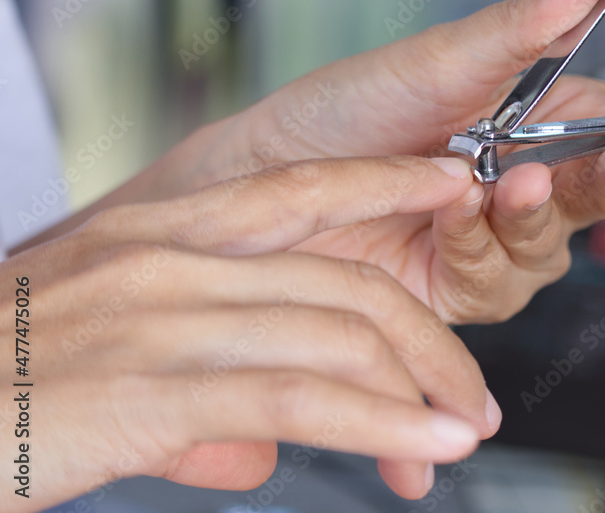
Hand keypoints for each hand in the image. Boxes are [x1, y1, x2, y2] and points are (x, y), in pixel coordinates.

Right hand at [1, 156, 494, 510]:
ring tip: (467, 423)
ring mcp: (165, 319)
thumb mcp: (103, 363)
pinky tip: (426, 446)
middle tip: (472, 385)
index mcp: (161, 235)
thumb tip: (258, 452)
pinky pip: (300, 398)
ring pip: (336, 335)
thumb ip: (193, 403)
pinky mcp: (156, 390)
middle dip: (426, 336)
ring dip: (421, 383)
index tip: (450, 180)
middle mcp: (171, 260)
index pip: (300, 190)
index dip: (383, 182)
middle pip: (343, 280)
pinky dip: (379, 422)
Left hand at [23, 0, 604, 321]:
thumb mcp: (435, 62)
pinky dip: (471, 282)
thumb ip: (520, 29)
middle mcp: (530, 192)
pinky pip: (487, 298)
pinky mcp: (453, 301)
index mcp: (541, 126)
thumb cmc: (343, 114)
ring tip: (496, 191)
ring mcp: (494, 251)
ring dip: (530, 223)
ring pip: (547, 252)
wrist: (257, 182)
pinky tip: (451, 251)